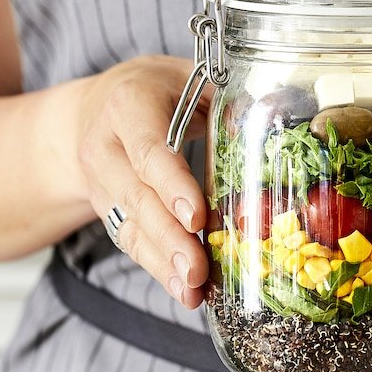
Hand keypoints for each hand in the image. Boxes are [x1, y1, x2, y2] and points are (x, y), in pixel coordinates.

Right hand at [73, 55, 210, 307]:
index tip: (197, 218)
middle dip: (170, 238)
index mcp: (129, 106)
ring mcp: (102, 183)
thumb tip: (276, 115)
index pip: (149, 151)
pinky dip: (159, 269)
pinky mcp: (108, 211)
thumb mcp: (189, 79)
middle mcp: (105, 147)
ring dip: (164, 263)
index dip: (172, 185)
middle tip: (199, 270)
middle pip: (137, 197)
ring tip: (193, 291)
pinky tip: (184, 291)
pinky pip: (132, 242)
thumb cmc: (157, 91)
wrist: (94, 110)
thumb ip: (225, 99)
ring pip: (131, 226)